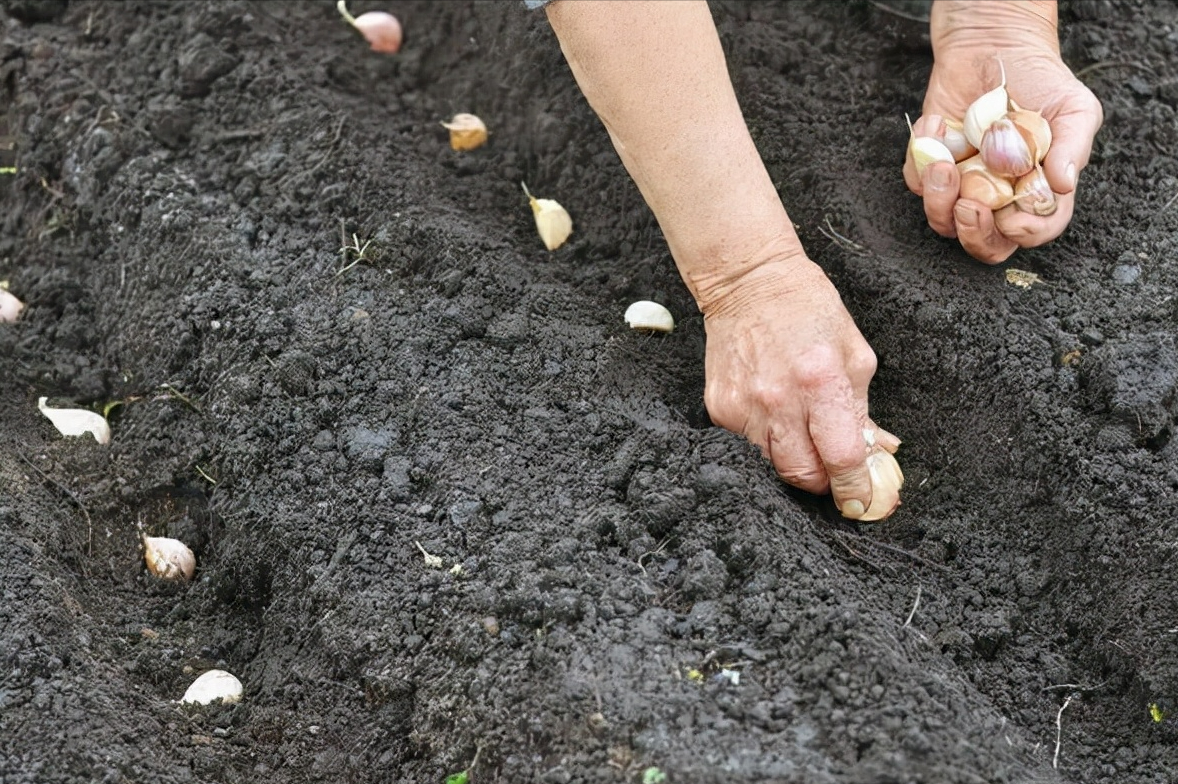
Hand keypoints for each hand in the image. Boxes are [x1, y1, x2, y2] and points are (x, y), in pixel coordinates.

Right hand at [700, 256, 899, 518]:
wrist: (748, 283)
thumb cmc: (808, 310)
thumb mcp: (854, 354)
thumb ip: (864, 410)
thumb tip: (879, 453)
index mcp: (821, 381)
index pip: (841, 456)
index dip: (855, 487)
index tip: (862, 501)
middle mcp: (778, 399)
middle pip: (802, 475)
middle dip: (824, 482)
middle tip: (835, 473)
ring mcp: (742, 406)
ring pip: (772, 468)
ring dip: (795, 463)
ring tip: (804, 439)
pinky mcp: (719, 409)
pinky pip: (747, 448)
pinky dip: (767, 444)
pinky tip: (776, 418)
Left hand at [903, 1, 1102, 262]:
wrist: (996, 45)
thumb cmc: (1042, 81)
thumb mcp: (1074, 108)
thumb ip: (1072, 147)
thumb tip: (1064, 185)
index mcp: (1036, 192)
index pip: (1035, 230)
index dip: (1026, 234)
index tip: (1013, 220)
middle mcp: (998, 197)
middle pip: (984, 243)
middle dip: (973, 234)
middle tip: (970, 206)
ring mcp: (962, 185)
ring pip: (942, 221)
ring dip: (938, 200)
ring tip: (945, 165)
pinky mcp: (931, 166)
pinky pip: (915, 181)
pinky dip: (920, 157)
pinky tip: (937, 123)